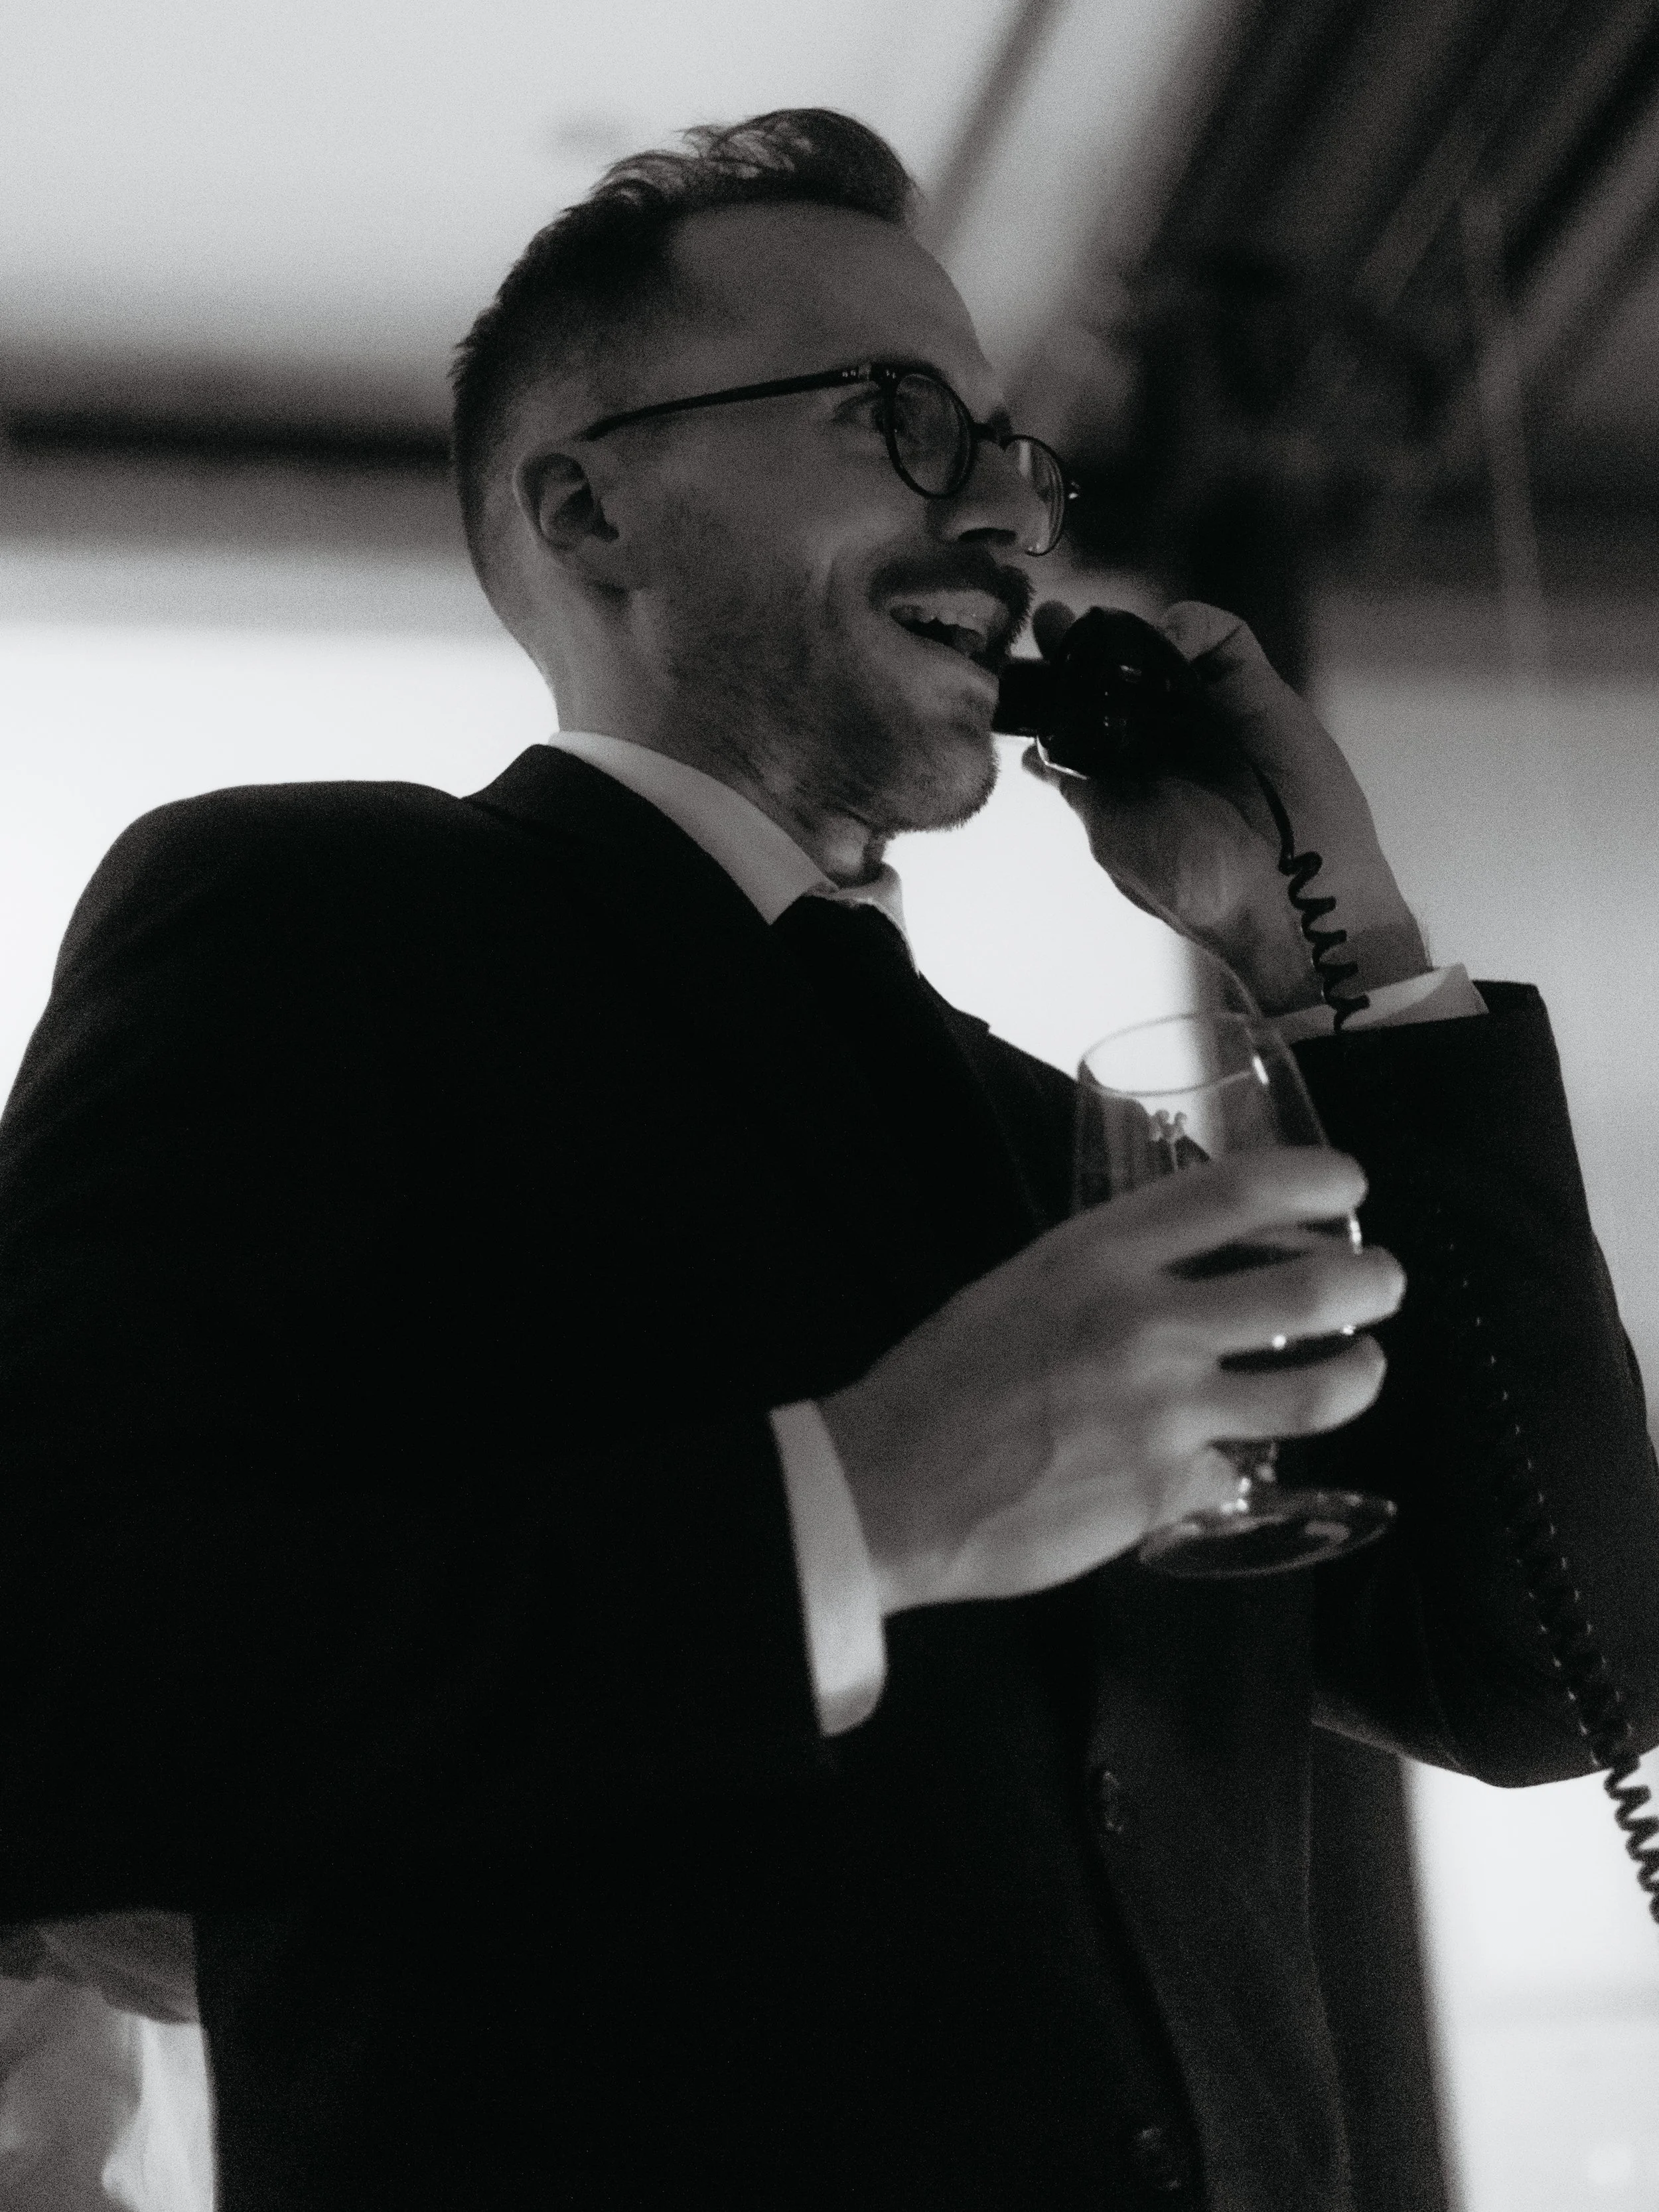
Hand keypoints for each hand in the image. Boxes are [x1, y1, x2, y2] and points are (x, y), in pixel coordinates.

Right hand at [817, 1149, 1402, 1615]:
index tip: (1350, 1183)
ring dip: (1359, 1374)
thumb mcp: (1025, 1284)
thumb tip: (1192, 1270)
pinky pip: (1240, 1467)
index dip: (1317, 1178)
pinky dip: (1240, 1459)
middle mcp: (1147, 1324)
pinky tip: (1228, 1456)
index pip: (1239, 1190)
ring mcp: (1167, 1412)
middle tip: (1384, 1283)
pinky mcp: (1169, 1490)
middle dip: (1374, 1282)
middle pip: (1313, 1288)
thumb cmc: (944, 1378)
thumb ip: (1113, 1272)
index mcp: (1099, 1255)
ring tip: (1363, 1367)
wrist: (890, 1486)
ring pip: (1316, 1389)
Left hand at [1021, 601, 1428, 1014]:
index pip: (1081, 719)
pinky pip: (1223, 636)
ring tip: (1103, 635)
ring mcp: (1212, 711)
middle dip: (1079, 643)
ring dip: (1129, 632)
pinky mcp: (1256, 688)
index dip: (1052, 689)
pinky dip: (1191, 625)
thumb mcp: (1114, 837)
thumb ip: (1079, 787)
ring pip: (1164, 647)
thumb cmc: (1199, 886)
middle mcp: (1167, 741)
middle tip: (1051, 620)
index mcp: (1127, 779)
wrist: (1290, 900)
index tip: (1022, 669)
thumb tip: (1033, 756)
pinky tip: (1170, 641)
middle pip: (1117, 673)